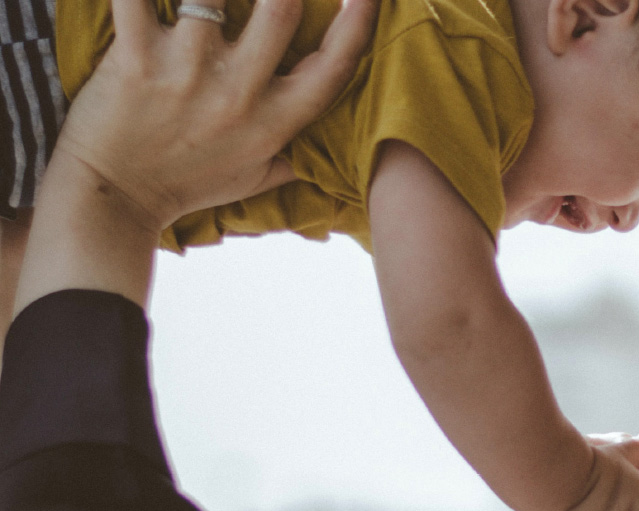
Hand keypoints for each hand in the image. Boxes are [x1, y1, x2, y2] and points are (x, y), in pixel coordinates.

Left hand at [52, 0, 373, 233]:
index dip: (356, 25)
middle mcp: (237, 94)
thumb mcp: (256, 178)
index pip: (332, 68)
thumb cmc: (188, 184)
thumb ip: (298, 154)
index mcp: (274, 121)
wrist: (116, 198)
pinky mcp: (135, 58)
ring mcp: (186, 72)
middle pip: (281, 10)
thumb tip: (338, 145)